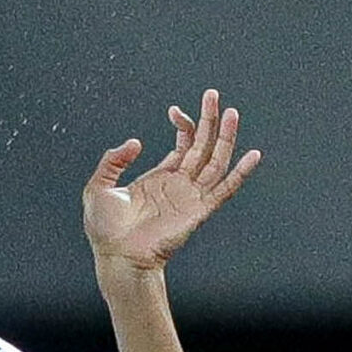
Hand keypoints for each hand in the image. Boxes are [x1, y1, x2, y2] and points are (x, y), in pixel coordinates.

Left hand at [82, 89, 262, 277]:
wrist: (117, 257)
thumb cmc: (105, 231)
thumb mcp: (99, 187)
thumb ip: (113, 160)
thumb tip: (136, 142)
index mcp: (160, 178)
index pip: (183, 144)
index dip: (183, 124)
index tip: (174, 111)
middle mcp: (179, 186)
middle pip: (203, 146)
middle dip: (209, 120)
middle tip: (212, 95)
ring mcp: (189, 197)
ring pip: (216, 162)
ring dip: (225, 138)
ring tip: (231, 113)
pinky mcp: (197, 212)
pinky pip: (224, 190)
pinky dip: (240, 174)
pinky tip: (253, 155)